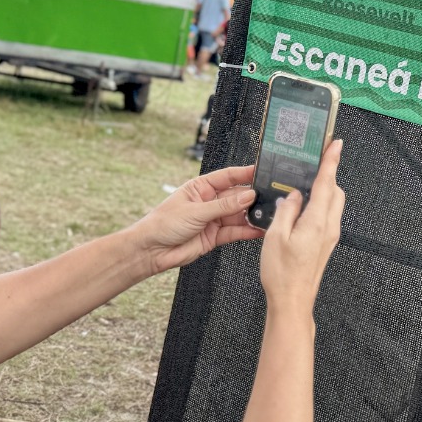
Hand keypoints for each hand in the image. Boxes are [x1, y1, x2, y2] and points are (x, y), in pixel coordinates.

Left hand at [135, 165, 263, 274]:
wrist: (151, 250)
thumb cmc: (164, 224)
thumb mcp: (195, 211)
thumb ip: (224, 206)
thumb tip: (248, 196)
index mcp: (201, 187)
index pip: (228, 176)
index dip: (245, 173)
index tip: (262, 171)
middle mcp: (209, 201)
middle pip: (236, 196)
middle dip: (252, 197)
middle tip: (269, 198)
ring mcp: (213, 219)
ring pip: (238, 215)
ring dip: (252, 216)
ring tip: (267, 215)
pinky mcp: (215, 236)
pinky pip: (235, 232)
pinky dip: (247, 231)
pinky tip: (258, 230)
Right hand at [261, 140, 344, 317]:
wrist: (292, 301)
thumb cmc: (282, 273)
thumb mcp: (275, 236)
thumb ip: (286, 211)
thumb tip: (294, 196)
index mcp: (317, 222)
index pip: (327, 183)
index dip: (331, 161)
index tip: (336, 144)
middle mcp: (328, 228)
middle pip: (335, 191)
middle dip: (328, 174)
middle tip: (316, 162)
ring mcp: (330, 237)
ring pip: (333, 204)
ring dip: (324, 190)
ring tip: (305, 184)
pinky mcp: (326, 245)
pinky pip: (327, 217)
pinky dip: (320, 205)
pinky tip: (303, 208)